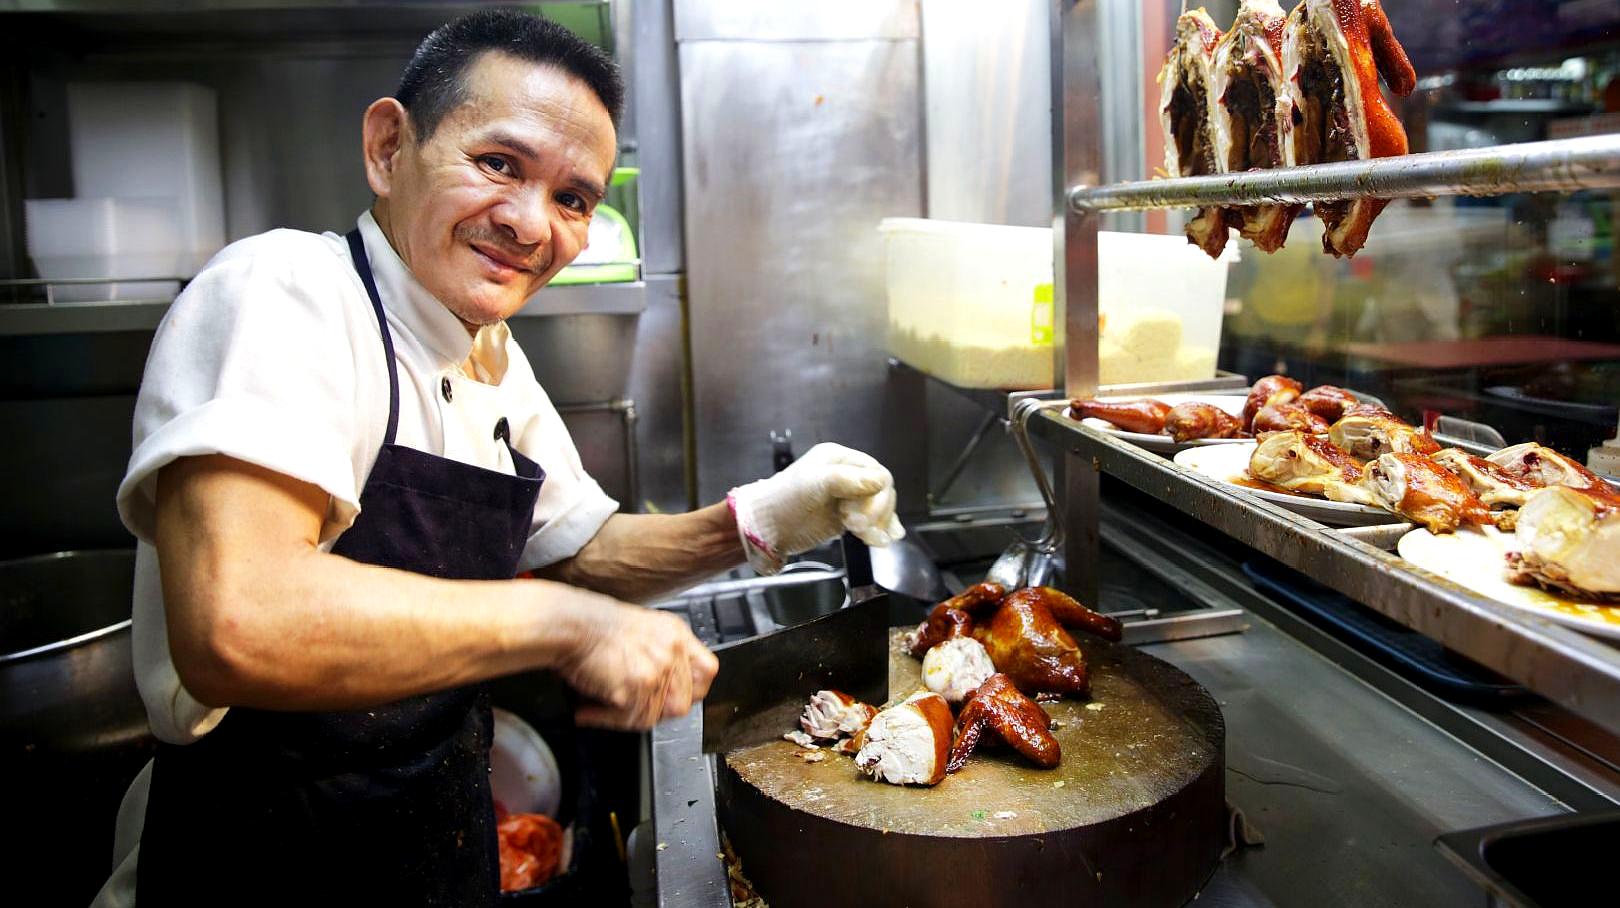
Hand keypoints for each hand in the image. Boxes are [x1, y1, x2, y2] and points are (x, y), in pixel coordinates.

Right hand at [556, 594, 717, 729]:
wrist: (571, 624)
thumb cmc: (596, 627)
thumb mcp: (645, 629)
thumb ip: (664, 654)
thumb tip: (669, 687)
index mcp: (675, 635)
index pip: (707, 672)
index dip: (692, 690)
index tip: (677, 697)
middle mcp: (670, 652)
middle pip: (681, 703)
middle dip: (655, 710)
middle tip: (631, 706)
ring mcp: (655, 671)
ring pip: (652, 717)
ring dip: (625, 717)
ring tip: (604, 706)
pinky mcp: (634, 688)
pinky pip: (626, 719)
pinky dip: (605, 719)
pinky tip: (591, 710)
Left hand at [727, 442, 904, 574]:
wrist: (764, 530)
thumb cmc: (783, 502)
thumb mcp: (814, 485)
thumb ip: (848, 480)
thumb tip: (881, 481)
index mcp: (839, 459)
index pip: (876, 473)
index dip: (876, 496)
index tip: (859, 516)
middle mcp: (846, 475)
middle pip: (881, 491)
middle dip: (876, 512)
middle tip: (856, 526)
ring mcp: (847, 497)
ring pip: (879, 507)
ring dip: (878, 523)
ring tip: (867, 537)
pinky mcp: (845, 517)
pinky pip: (872, 522)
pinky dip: (878, 531)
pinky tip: (880, 540)